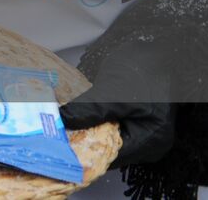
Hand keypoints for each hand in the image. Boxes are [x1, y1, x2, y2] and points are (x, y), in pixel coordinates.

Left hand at [61, 57, 175, 166]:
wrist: (153, 51)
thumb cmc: (142, 71)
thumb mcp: (114, 92)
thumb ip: (91, 109)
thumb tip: (64, 120)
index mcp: (150, 141)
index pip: (112, 156)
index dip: (85, 151)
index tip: (60, 143)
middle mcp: (148, 144)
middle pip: (109, 150)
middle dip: (83, 141)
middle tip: (55, 133)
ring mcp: (140, 134)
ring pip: (107, 139)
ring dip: (86, 131)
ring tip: (60, 123)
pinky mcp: (131, 123)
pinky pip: (108, 129)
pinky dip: (92, 123)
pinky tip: (74, 116)